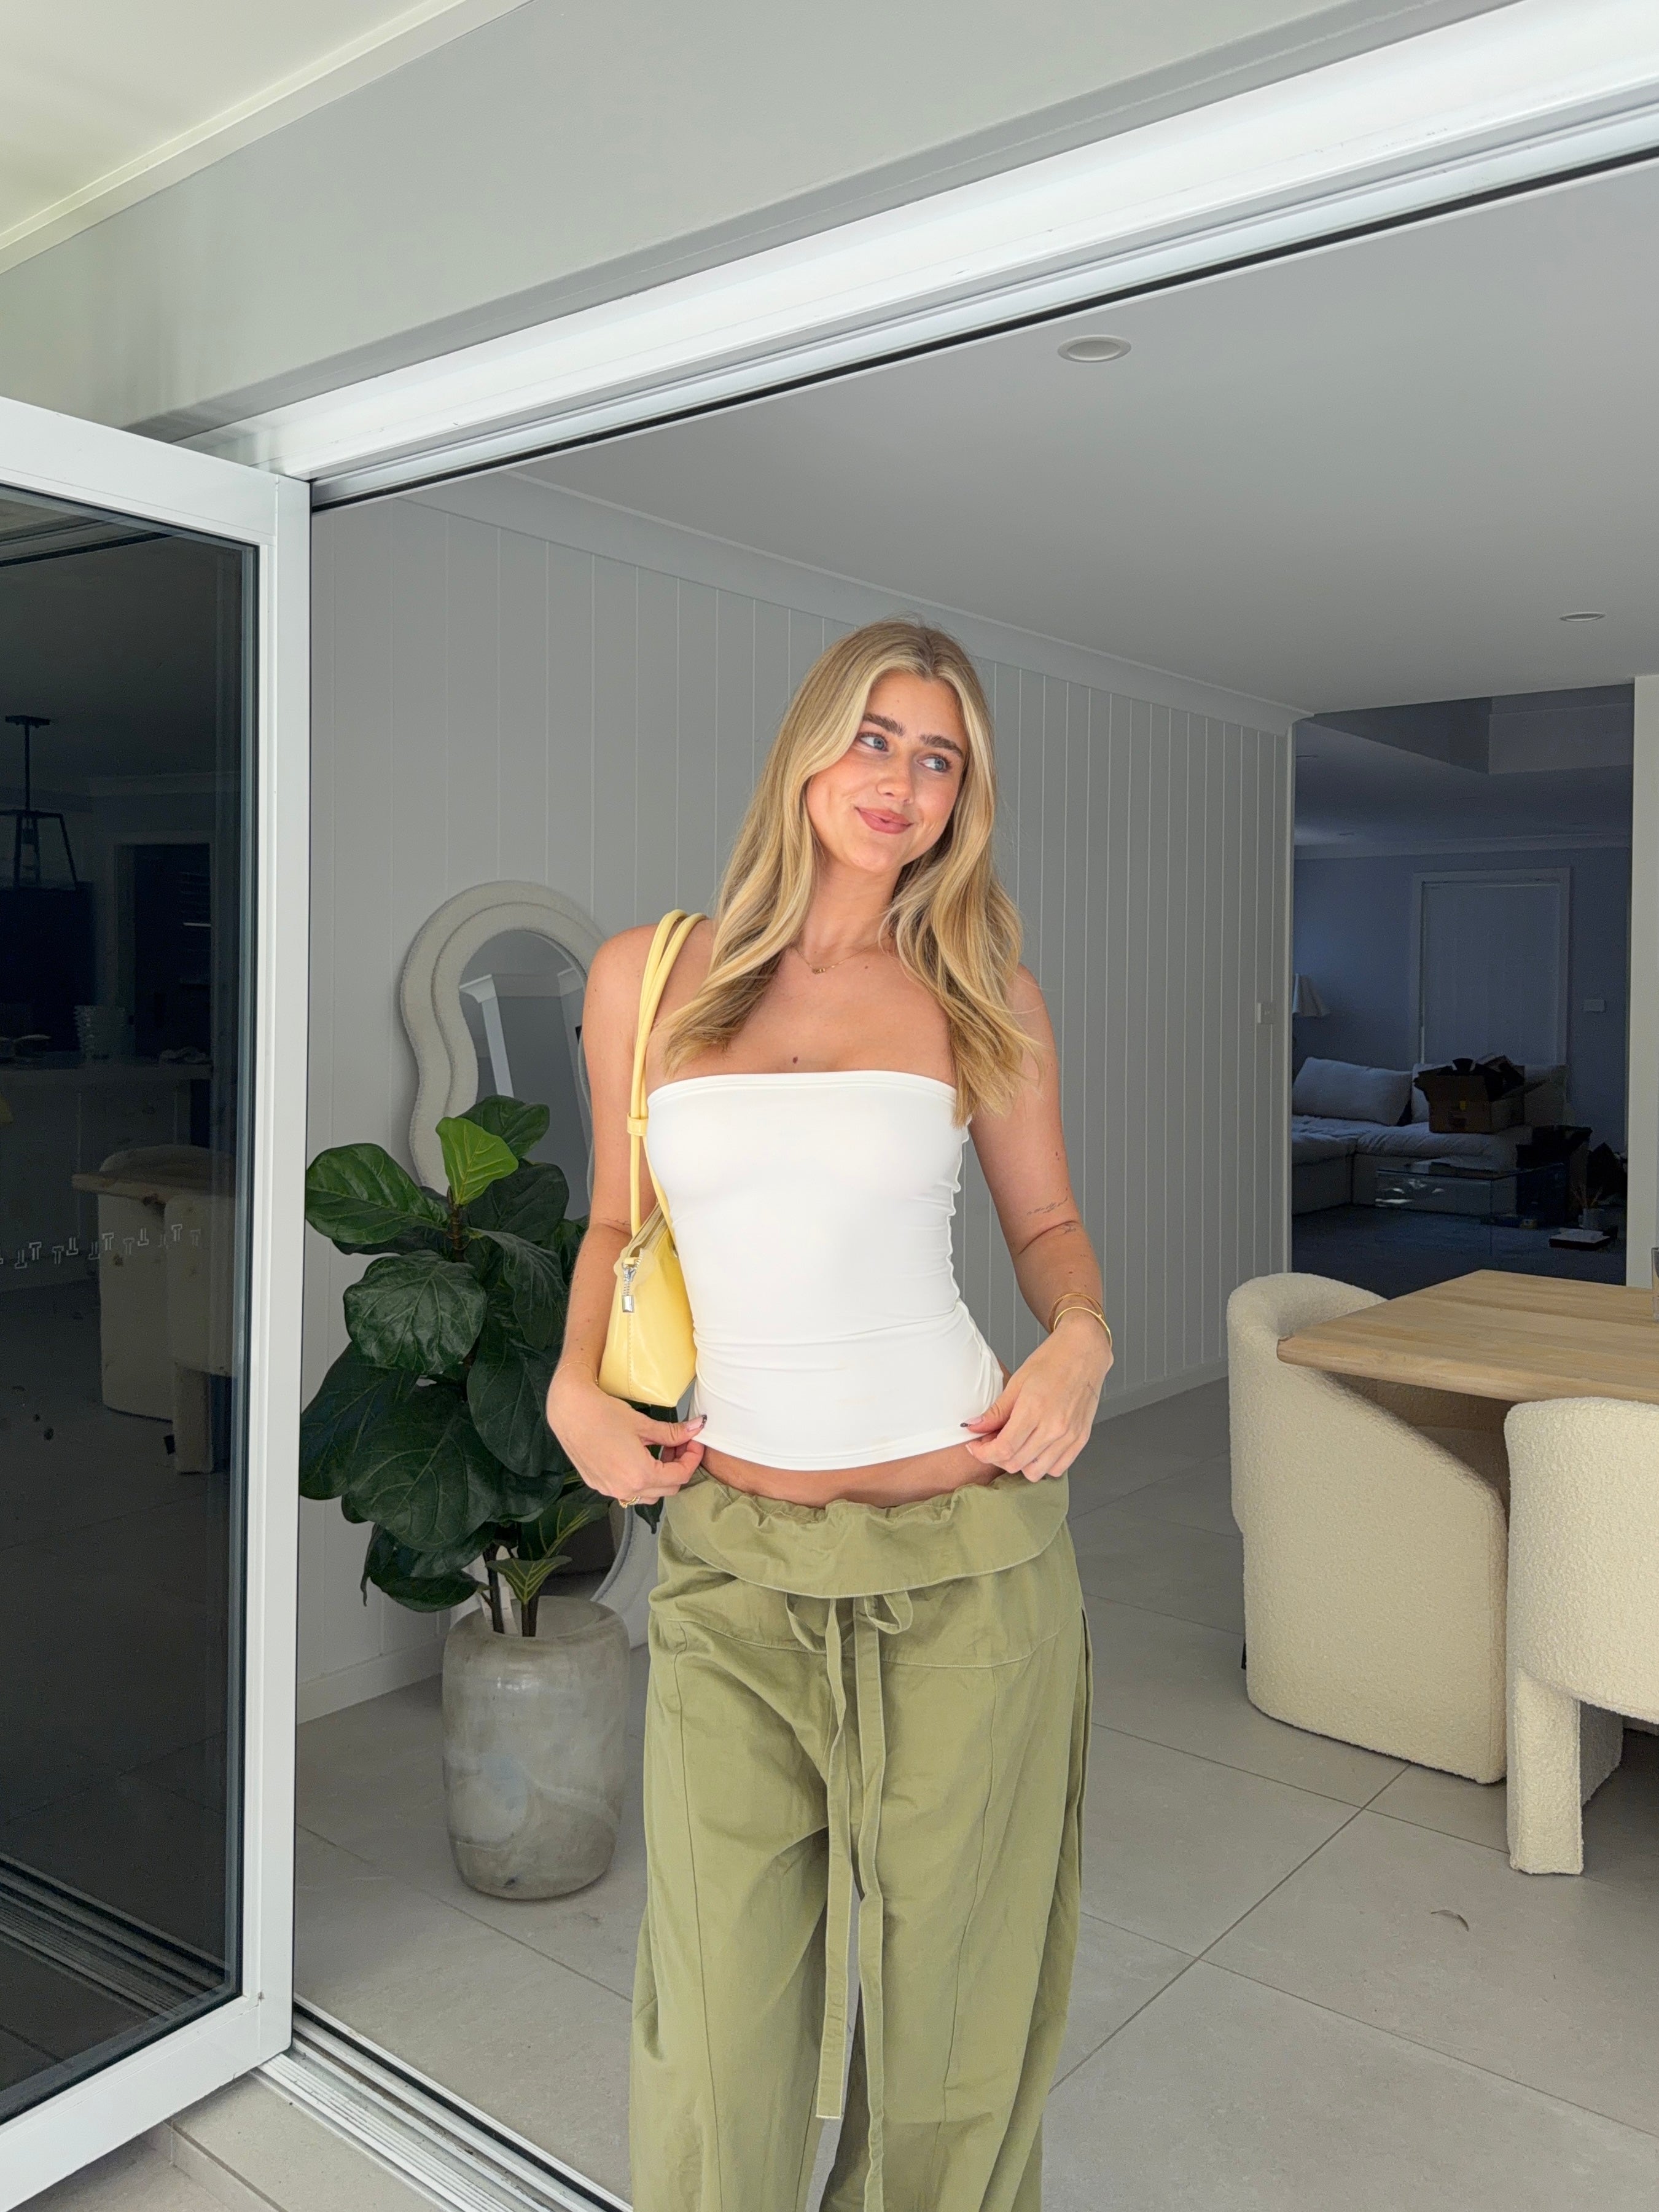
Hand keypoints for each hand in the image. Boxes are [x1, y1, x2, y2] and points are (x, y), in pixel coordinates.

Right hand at [546, 1372, 704, 1504]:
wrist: (569, 1412)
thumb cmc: (603, 1414)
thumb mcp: (643, 1424)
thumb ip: (673, 1432)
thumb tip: (696, 1428)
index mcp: (640, 1475)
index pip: (680, 1476)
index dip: (692, 1458)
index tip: (694, 1442)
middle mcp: (625, 1489)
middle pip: (668, 1489)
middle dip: (679, 1467)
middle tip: (680, 1443)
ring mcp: (610, 1490)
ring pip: (649, 1494)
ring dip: (661, 1476)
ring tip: (661, 1450)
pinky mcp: (599, 1485)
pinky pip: (629, 1490)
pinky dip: (641, 1479)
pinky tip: (640, 1456)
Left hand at [961, 1314, 1111, 1479]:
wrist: (1084, 1353)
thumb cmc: (1051, 1361)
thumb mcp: (1017, 1382)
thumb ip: (996, 1411)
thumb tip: (973, 1427)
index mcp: (1034, 1409)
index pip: (1003, 1448)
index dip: (983, 1453)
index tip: (976, 1446)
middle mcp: (1054, 1427)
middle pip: (1016, 1463)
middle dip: (996, 1457)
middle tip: (991, 1442)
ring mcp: (1069, 1436)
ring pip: (1035, 1472)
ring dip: (1018, 1464)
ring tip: (1014, 1445)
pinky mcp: (1081, 1440)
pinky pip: (1057, 1469)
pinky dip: (1042, 1465)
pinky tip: (1035, 1448)